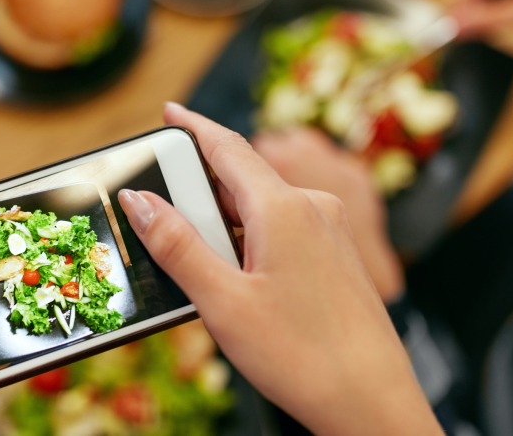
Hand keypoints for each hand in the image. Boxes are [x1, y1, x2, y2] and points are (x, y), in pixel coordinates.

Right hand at [118, 103, 442, 435]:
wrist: (373, 402)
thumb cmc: (302, 357)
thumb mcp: (223, 301)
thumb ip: (177, 245)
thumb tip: (139, 200)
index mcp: (284, 209)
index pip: (228, 148)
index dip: (193, 126)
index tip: (170, 110)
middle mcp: (313, 208)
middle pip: (244, 177)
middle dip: (200, 184)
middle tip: (163, 202)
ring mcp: (330, 230)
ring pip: (264, 205)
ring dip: (225, 217)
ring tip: (195, 250)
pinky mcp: (337, 253)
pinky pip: (285, 226)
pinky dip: (252, 235)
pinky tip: (237, 269)